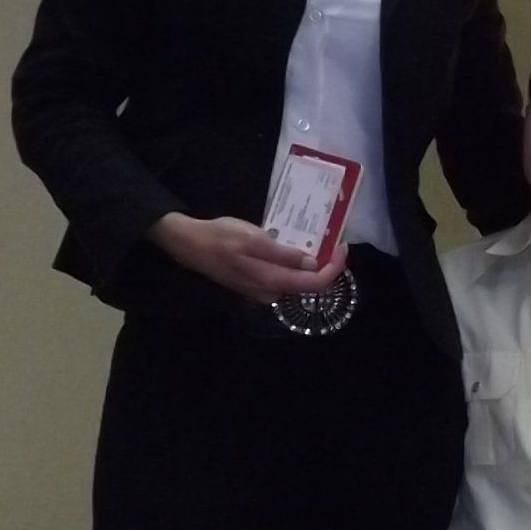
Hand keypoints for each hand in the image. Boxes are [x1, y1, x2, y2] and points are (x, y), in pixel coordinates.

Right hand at [151, 211, 348, 306]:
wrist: (189, 245)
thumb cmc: (220, 238)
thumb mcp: (253, 239)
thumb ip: (283, 254)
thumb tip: (311, 264)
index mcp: (272, 281)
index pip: (315, 283)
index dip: (334, 267)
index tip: (341, 245)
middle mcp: (270, 292)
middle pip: (309, 285)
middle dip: (327, 264)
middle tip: (334, 240)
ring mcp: (262, 290)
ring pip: (298, 281)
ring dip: (312, 264)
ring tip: (320, 240)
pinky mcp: (256, 283)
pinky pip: (285, 277)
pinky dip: (297, 264)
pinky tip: (297, 247)